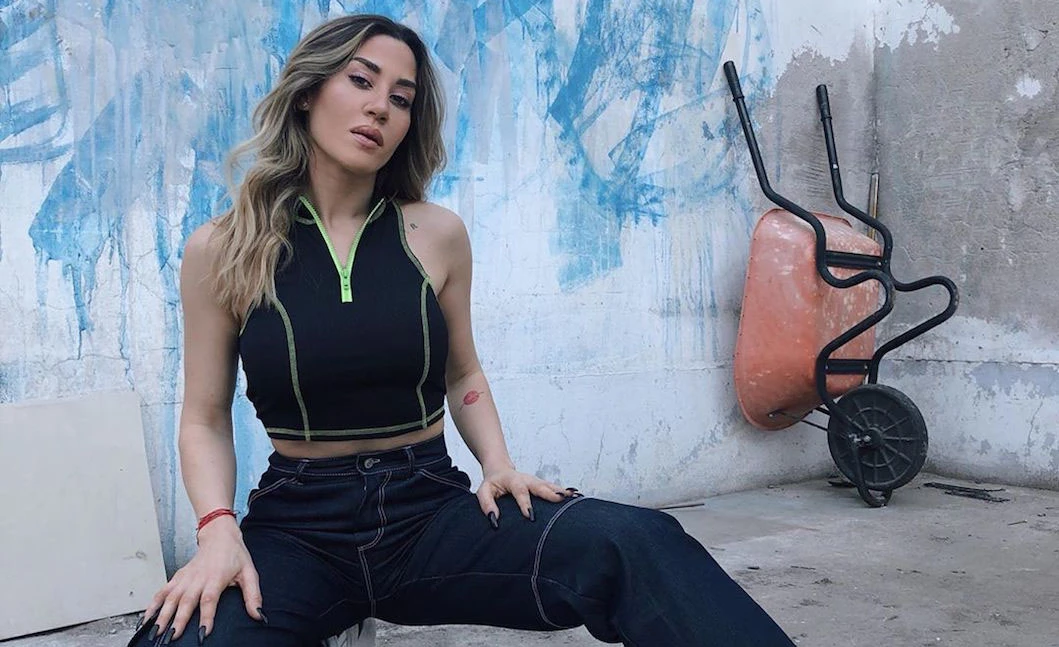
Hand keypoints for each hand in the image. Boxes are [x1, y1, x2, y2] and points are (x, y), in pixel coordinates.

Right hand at [140, 518, 263, 642]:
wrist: (219, 535)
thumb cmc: (235, 554)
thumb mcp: (249, 573)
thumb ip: (253, 595)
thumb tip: (259, 615)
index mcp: (216, 577)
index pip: (209, 599)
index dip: (206, 617)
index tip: (203, 633)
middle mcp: (198, 578)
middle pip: (186, 601)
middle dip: (178, 620)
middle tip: (172, 637)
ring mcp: (185, 577)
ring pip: (171, 598)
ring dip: (162, 615)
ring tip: (156, 632)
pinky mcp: (177, 577)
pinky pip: (162, 592)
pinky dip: (153, 605)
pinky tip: (147, 618)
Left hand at [476, 466, 574, 526]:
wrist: (500, 469)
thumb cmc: (492, 484)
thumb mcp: (483, 491)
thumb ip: (486, 504)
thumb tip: (494, 520)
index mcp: (512, 480)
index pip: (520, 492)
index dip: (525, 503)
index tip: (531, 516)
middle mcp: (527, 479)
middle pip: (540, 486)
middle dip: (550, 493)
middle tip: (560, 500)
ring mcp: (536, 481)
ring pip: (550, 486)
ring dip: (561, 491)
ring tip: (574, 496)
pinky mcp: (542, 484)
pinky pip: (554, 488)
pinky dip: (565, 492)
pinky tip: (576, 496)